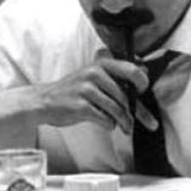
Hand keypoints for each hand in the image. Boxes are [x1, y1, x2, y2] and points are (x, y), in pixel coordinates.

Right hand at [34, 58, 158, 133]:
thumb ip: (118, 75)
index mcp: (101, 63)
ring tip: (124, 127)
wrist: (45, 101)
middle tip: (139, 121)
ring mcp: (87, 89)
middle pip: (125, 96)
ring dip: (123, 122)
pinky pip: (105, 119)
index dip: (142, 83)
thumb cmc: (74, 89)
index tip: (142, 93)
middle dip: (136, 112)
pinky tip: (106, 123)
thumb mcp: (94, 75)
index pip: (132, 70)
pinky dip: (109, 124)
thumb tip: (145, 72)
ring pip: (117, 109)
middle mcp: (94, 73)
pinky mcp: (80, 106)